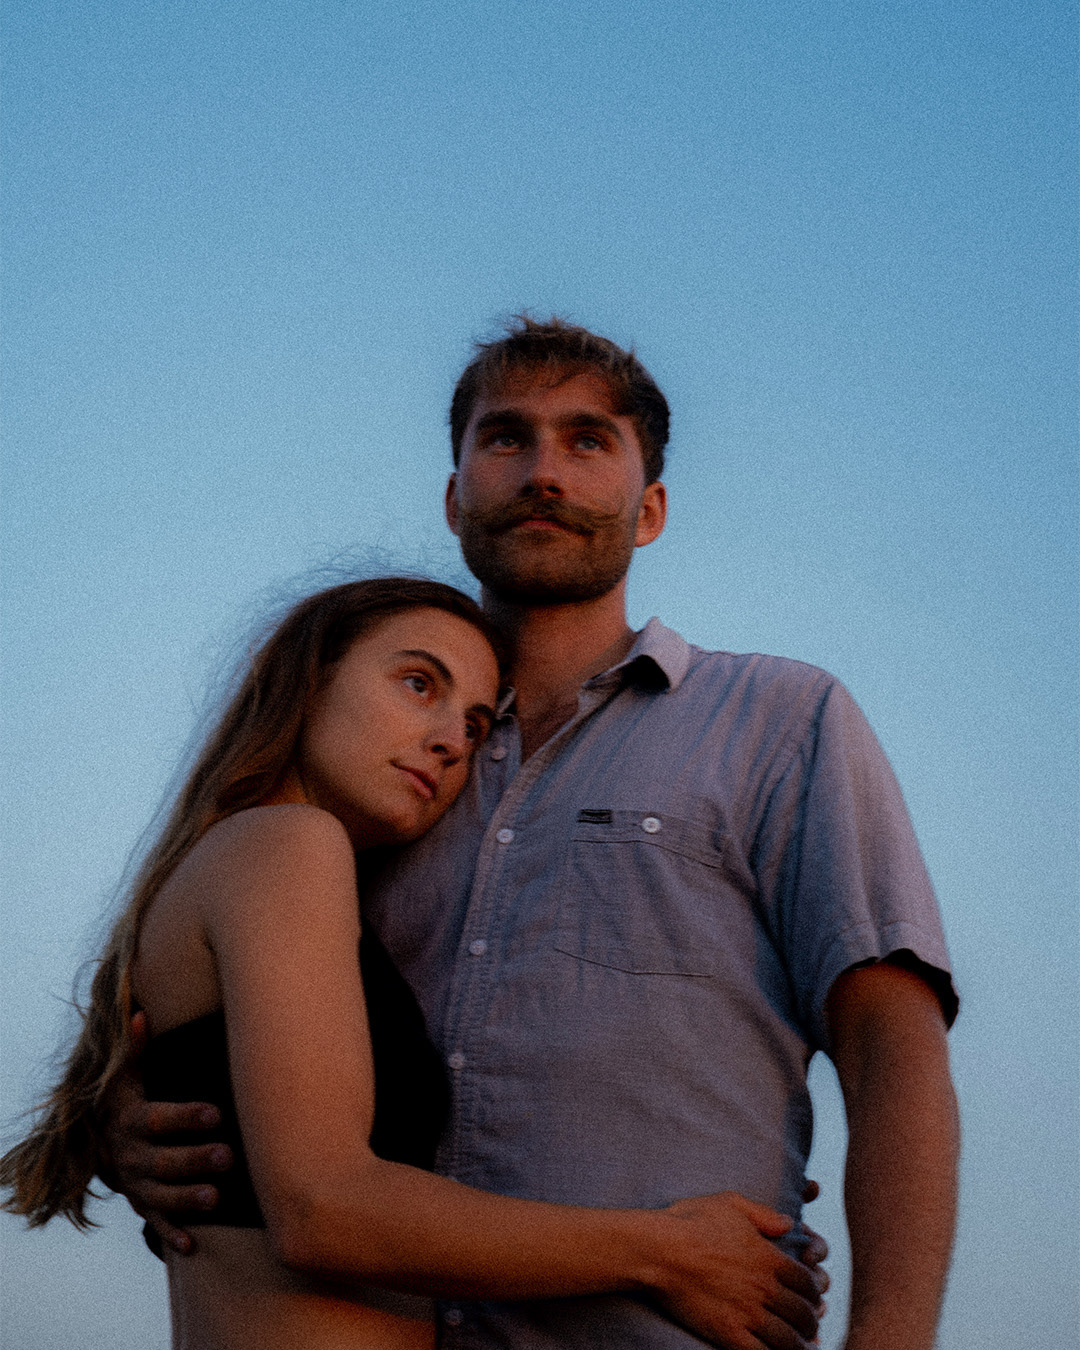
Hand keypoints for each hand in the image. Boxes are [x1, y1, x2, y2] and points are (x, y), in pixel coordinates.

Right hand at [98, 1012, 232, 1253]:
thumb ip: (137, 1049)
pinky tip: (191, 1245)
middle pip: (163, 1161)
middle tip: (230, 1156)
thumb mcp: (126, 1074)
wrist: (95, 1145)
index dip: (186, 1117)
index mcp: (131, 1121)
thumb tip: (141, 1013)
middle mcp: (131, 1157)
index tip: (217, 1111)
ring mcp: (136, 1185)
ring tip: (217, 1198)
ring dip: (188, 1198)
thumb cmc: (126, 1101)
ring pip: (161, 1195)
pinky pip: (155, 1223)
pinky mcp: (142, 1206)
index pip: (159, 1119)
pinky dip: (171, 1235)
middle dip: (196, 1160)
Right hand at [655, 1192, 827, 1349]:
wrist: (660, 1249)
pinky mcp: (729, 1333)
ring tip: (800, 1347)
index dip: (815, 1293)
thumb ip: (764, 1214)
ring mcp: (748, 1313)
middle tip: (809, 1326)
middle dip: (810, 1322)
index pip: (808, 1282)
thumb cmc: (690, 1222)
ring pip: (789, 1340)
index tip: (812, 1298)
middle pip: (803, 1314)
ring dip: (799, 1345)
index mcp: (769, 1258)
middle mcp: (764, 1287)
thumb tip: (790, 1223)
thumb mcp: (730, 1204)